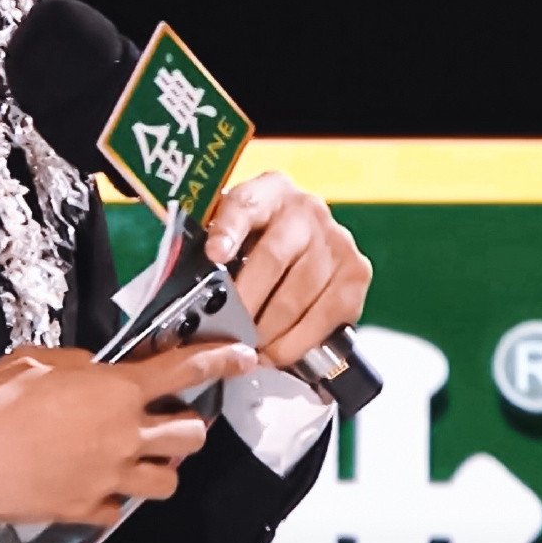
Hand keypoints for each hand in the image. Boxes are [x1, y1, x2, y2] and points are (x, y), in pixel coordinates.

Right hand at [0, 338, 257, 527]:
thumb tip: (92, 371)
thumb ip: (79, 364)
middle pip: (189, 435)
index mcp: (114, 390)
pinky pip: (119, 506)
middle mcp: (122, 435)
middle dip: (188, 424)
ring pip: (167, 480)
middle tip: (172, 417)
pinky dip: (115, 494)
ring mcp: (110, 478)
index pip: (183, 369)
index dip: (219, 360)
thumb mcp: (39, 359)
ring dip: (160, 465)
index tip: (243, 358)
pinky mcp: (90, 509)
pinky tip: (95, 480)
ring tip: (139, 454)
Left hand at [203, 173, 371, 370]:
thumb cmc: (261, 240)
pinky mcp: (356, 273)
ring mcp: (336, 240)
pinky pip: (326, 317)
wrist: (309, 241)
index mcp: (270, 190)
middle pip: (272, 257)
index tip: (213, 255)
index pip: (245, 204)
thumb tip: (185, 279)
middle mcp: (307, 209)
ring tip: (250, 348)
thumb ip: (216, 246)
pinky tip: (277, 352)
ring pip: (298, 294)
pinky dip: (297, 342)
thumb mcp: (236, 229)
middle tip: (228, 330)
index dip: (228, 230)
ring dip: (269, 330)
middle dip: (246, 302)